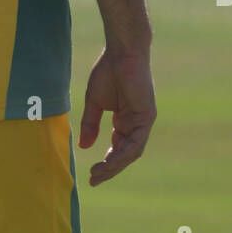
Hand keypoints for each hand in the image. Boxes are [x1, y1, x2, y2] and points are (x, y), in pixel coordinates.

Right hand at [79, 47, 155, 185]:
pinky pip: (136, 141)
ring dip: (115, 165)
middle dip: (110, 169)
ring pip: (131, 152)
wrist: (121, 52)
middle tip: (93, 180)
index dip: (106, 163)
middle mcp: (136, 124)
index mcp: (125, 120)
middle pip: (125, 154)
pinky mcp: (147, 116)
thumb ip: (91, 124)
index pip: (117, 148)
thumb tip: (84, 147)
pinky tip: (111, 160)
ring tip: (99, 173)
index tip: (91, 175)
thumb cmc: (108, 72)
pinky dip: (123, 153)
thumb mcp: (94, 102)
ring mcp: (143, 121)